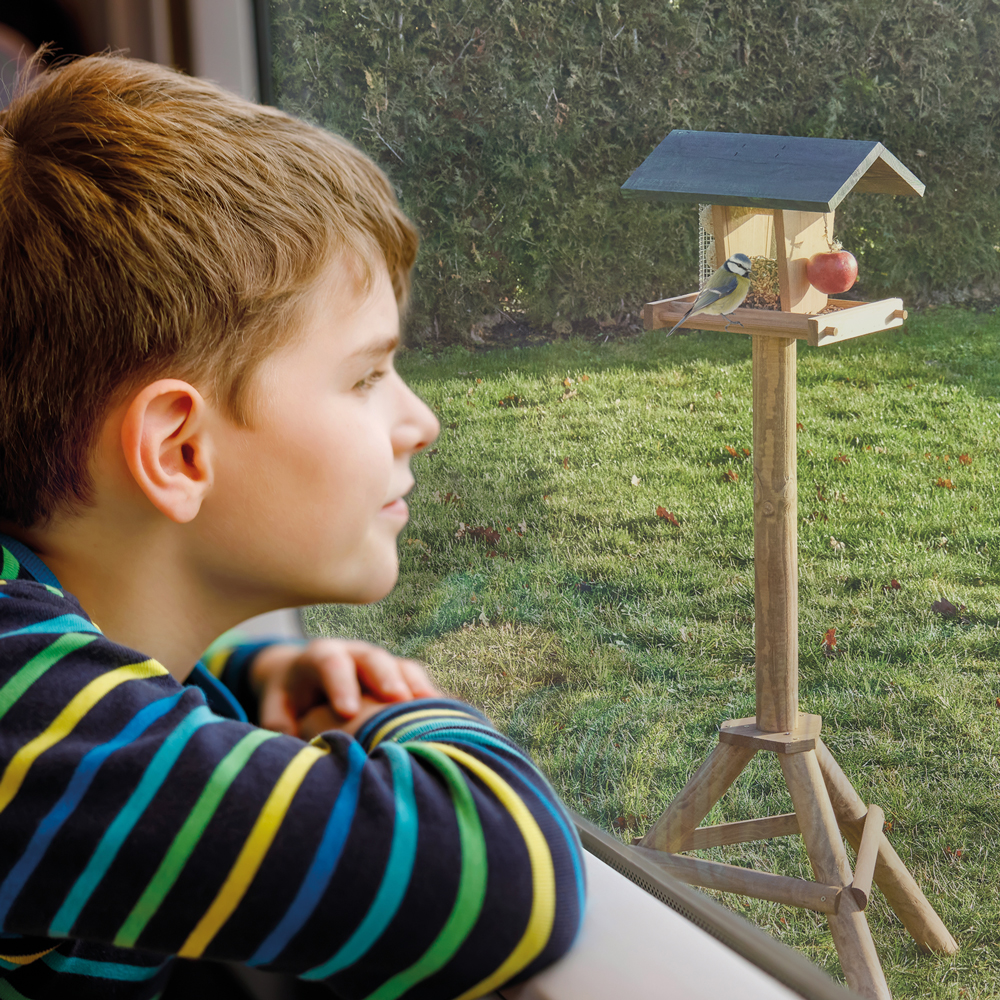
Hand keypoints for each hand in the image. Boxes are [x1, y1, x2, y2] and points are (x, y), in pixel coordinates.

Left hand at [249, 638, 439, 737]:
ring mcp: (382, 665)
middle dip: (386, 678)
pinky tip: (451, 718)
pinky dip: (434, 700)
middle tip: (397, 700)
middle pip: (373, 659)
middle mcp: (355, 655)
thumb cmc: (289, 699)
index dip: (340, 684)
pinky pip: (421, 685)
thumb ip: (280, 723)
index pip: (330, 662)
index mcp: (321, 657)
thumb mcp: (277, 708)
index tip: (347, 711)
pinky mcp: (401, 678)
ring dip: (416, 688)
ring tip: (432, 709)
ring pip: (402, 668)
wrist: (306, 678)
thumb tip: (292, 743)